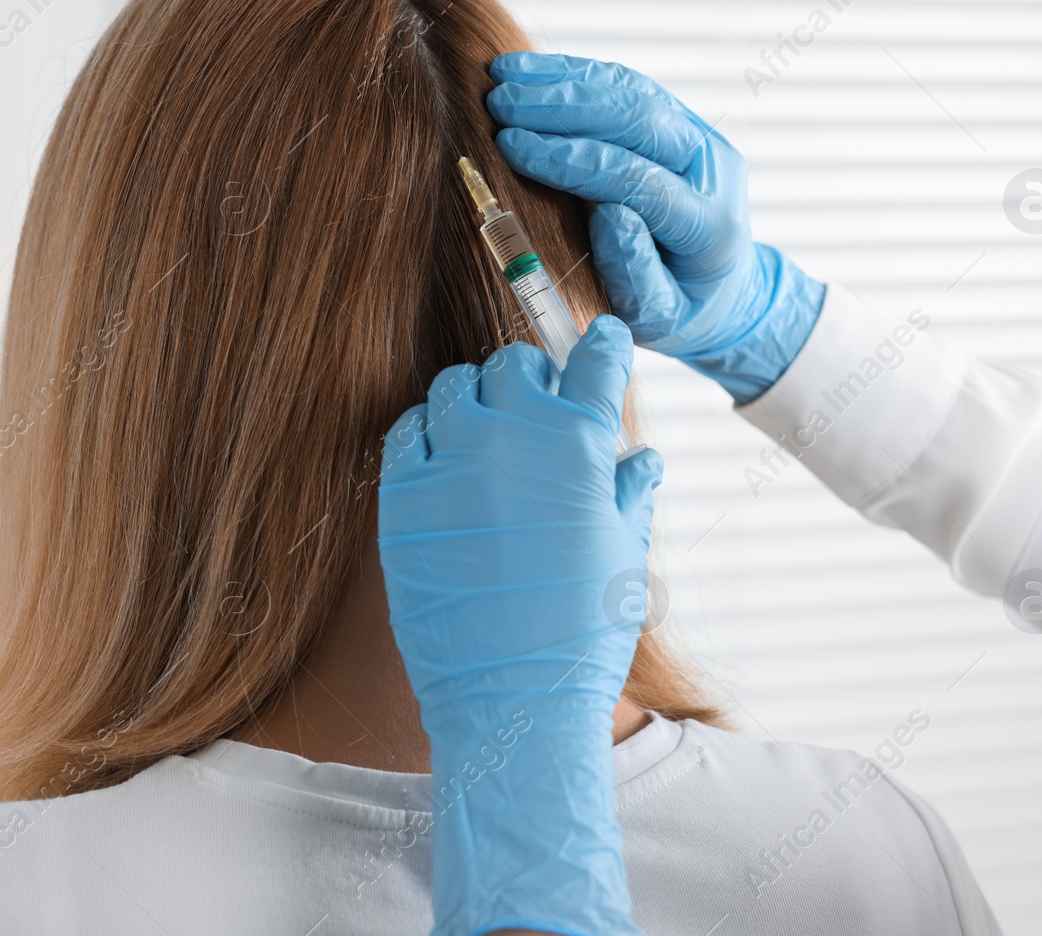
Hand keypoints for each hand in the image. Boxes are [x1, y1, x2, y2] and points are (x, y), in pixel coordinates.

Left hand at [378, 317, 658, 935]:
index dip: (600, 345)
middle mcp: (513, 436)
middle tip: (536, 403)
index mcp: (581, 444)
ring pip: (455, 387)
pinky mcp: (402, 495)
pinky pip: (406, 431)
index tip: (598, 342)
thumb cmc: (584, 632)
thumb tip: (639, 455)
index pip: (594, 360)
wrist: (514, 698)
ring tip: (486, 432)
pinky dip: (426, 432)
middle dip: (531, 377)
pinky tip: (442, 457)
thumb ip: (629, 491)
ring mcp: (452, 462)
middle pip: (515, 363)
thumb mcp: (625, 554)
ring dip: (475, 398)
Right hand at [486, 51, 823, 402]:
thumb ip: (636, 271)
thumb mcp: (656, 314)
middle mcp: (711, 168)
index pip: (636, 178)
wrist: (718, 289)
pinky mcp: (674, 120)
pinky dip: (574, 74)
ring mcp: (696, 137)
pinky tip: (528, 71)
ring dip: (564, 80)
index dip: (570, 159)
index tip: (511, 146)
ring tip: (502, 77)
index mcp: (709, 224)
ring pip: (631, 91)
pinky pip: (624, 86)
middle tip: (500, 103)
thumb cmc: (677, 308)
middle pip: (638, 118)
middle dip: (564, 107)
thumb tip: (609, 215)